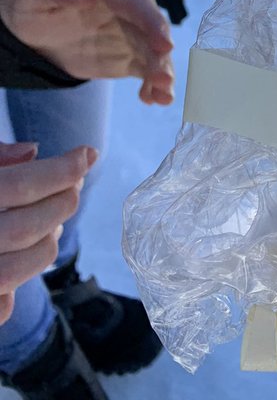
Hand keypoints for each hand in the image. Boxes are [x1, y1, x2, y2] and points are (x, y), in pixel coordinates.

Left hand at [0, 0, 174, 104]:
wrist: (30, 23)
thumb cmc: (32, 0)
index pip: (138, 5)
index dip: (153, 23)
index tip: (165, 45)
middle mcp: (126, 13)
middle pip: (152, 31)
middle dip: (162, 55)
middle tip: (165, 79)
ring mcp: (127, 36)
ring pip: (153, 53)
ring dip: (162, 73)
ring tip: (164, 96)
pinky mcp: (124, 58)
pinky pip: (144, 71)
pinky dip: (152, 85)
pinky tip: (152, 100)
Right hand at [0, 141, 95, 323]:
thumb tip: (31, 151)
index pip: (21, 184)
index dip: (62, 169)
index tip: (88, 153)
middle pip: (27, 227)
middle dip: (62, 201)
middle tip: (75, 181)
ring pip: (22, 267)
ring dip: (49, 240)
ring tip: (55, 217)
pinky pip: (1, 306)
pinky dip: (18, 282)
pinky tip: (27, 251)